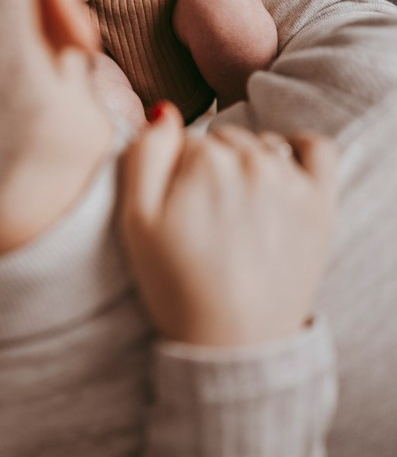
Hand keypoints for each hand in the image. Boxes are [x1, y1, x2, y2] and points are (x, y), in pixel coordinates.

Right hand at [119, 103, 337, 347]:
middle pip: (225, 140)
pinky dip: (298, 150)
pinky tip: (279, 173)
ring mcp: (292, 182)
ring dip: (248, 165)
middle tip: (204, 218)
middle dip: (211, 167)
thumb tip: (165, 113)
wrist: (231, 344)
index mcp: (206, 161)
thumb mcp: (136, 221)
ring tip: (237, 213)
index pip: (186, 142)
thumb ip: (143, 155)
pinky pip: (317, 148)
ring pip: (262, 144)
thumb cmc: (176, 284)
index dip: (175, 175)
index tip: (177, 212)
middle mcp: (254, 162)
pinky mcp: (320, 204)